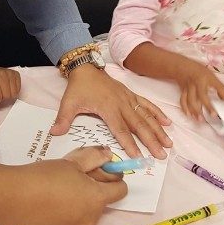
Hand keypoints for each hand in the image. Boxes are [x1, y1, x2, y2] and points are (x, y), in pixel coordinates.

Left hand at [0, 56, 20, 109]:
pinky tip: (7, 89)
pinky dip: (13, 92)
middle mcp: (2, 74)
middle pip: (7, 96)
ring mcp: (10, 73)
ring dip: (8, 96)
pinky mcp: (16, 74)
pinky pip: (19, 89)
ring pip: (14, 94)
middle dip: (2, 99)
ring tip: (2, 92)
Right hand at [0, 146, 126, 224]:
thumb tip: (109, 154)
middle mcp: (92, 218)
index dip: (112, 178)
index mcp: (98, 198)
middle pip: (102, 201)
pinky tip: (51, 205)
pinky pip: (72, 224)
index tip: (98, 171)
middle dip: (93, 189)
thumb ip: (94, 157)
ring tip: (59, 191)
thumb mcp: (72, 161)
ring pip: (87, 213)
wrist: (14, 197)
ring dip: (81, 203)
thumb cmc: (45, 176)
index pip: (121, 190)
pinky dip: (67, 214)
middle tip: (73, 178)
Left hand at [51, 65, 171, 158]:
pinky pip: (147, 104)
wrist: (85, 68)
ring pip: (146, 116)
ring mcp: (128, 99)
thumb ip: (63, 119)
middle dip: (151, 140)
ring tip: (168, 143)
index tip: (138, 156)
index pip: (120, 129)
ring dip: (158, 130)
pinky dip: (157, 113)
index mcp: (108, 108)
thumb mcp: (68, 103)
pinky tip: (167, 123)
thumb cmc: (78, 87)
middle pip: (139, 125)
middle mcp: (122, 104)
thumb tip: (54, 133)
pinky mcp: (131, 94)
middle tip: (161, 155)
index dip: (130, 143)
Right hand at [174, 58, 223, 120]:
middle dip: (207, 106)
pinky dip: (185, 109)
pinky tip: (189, 115)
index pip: (218, 87)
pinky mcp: (183, 91)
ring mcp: (189, 88)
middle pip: (202, 95)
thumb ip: (220, 88)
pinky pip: (183, 101)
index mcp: (206, 78)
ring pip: (191, 100)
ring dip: (196, 110)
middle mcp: (197, 83)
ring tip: (201, 119)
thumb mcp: (212, 76)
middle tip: (214, 115)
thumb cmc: (199, 72)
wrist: (182, 67)